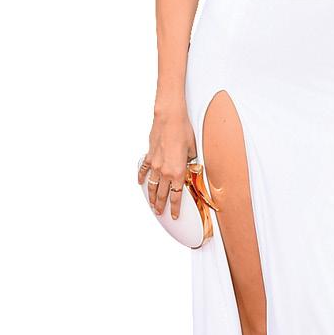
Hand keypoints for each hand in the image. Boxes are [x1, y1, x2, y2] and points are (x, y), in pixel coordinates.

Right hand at [138, 103, 195, 218]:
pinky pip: (144, 170)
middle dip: (161, 205)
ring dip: (151, 196)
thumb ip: (190, 162)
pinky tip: (141, 183)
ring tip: (152, 204)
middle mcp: (165, 171)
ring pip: (152, 185)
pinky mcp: (149, 155)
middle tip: (160, 213)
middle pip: (162, 193)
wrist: (169, 119)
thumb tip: (189, 166)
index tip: (174, 215)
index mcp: (178, 172)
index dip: (175, 208)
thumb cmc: (183, 132)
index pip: (176, 195)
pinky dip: (142, 177)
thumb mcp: (193, 150)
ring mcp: (155, 164)